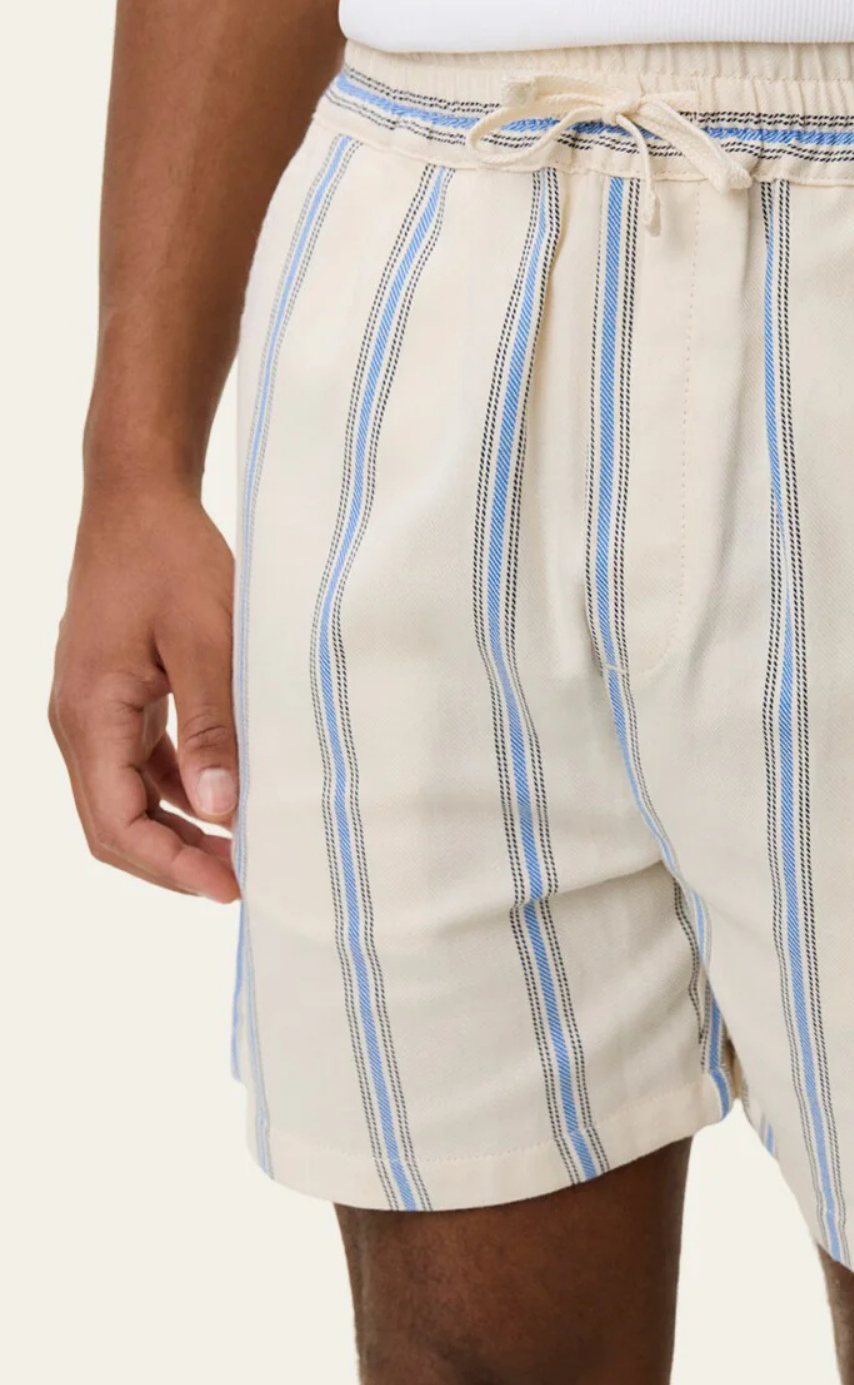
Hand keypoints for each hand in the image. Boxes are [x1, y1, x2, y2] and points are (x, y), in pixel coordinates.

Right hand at [51, 479, 239, 902]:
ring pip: (127, 799)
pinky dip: (181, 792)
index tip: (230, 886)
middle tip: (244, 881)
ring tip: (244, 850)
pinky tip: (229, 800)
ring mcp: (93, 711)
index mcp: (89, 713)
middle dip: (175, 861)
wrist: (138, 497)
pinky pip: (140, 765)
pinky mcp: (115, 697)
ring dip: (180, 831)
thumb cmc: (171, 557)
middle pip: (114, 824)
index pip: (116, 822)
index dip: (170, 865)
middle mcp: (78, 721)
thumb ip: (213, 725)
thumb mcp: (206, 639)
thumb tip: (222, 810)